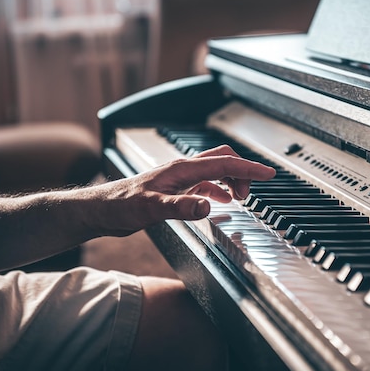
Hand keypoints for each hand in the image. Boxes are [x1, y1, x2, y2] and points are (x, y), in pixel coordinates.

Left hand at [92, 145, 275, 235]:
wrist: (101, 210)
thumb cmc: (121, 205)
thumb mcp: (152, 209)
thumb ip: (181, 206)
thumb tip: (209, 205)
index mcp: (182, 169)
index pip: (224, 163)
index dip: (248, 168)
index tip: (268, 174)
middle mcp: (183, 169)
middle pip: (223, 160)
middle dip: (242, 172)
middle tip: (252, 191)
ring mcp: (179, 178)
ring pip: (215, 170)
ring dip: (232, 180)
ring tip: (240, 197)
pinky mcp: (174, 188)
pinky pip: (205, 183)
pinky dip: (219, 189)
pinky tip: (220, 200)